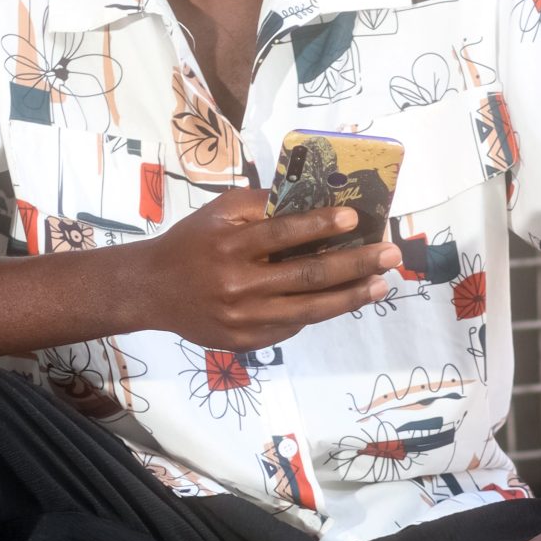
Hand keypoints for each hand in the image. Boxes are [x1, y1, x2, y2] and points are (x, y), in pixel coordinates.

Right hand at [136, 187, 400, 350]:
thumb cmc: (191, 242)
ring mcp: (244, 319)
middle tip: (389, 255)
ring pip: (309, 309)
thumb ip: (260, 204)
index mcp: (230, 246)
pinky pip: (292, 326)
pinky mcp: (247, 341)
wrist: (151, 290)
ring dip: (350, 297)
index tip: (354, 217)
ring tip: (380, 284)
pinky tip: (345, 300)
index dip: (320, 225)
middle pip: (307, 276)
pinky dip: (320, 312)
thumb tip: (313, 199)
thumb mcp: (218, 212)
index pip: (283, 234)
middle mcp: (238, 285)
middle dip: (355, 264)